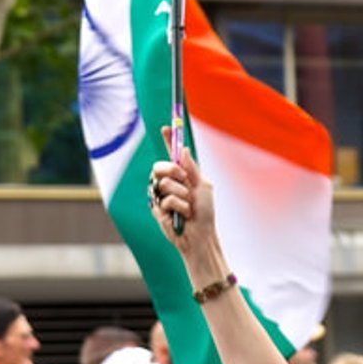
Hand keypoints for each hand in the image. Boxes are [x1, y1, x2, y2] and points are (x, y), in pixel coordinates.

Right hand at [148, 134, 222, 274]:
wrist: (200, 235)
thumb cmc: (205, 212)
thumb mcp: (203, 186)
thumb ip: (192, 169)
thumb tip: (183, 150)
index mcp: (183, 175)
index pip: (172, 155)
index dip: (168, 141)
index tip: (166, 128)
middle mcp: (170, 183)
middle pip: (160, 166)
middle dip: (173, 170)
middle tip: (185, 180)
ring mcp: (161, 196)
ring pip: (164, 183)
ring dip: (181, 194)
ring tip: (188, 207)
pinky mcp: (156, 209)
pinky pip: (166, 199)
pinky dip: (179, 207)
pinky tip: (182, 216)